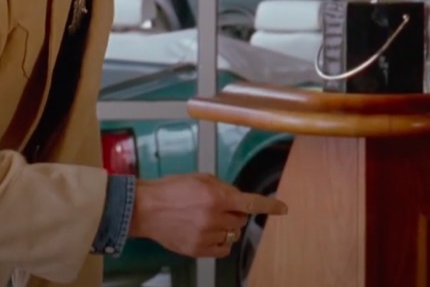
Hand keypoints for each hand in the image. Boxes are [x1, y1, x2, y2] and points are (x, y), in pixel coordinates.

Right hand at [128, 173, 287, 257]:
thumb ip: (223, 188)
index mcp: (215, 196)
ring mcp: (206, 236)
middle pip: (241, 220)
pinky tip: (209, 233)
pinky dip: (221, 242)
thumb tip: (238, 198)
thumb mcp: (200, 179)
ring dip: (226, 227)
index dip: (269, 206)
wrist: (146, 209)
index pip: (250, 203)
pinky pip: (223, 249)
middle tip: (218, 208)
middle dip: (235, 214)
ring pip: (233, 235)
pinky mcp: (198, 250)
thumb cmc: (171, 190)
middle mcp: (213, 217)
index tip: (283, 209)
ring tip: (207, 220)